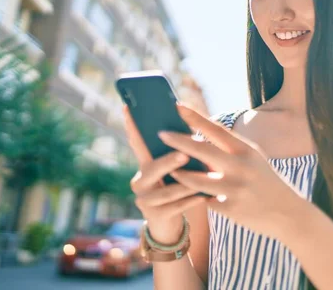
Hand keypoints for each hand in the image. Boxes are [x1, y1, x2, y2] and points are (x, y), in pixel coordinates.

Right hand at [123, 105, 206, 243]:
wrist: (170, 224)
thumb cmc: (177, 188)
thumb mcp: (176, 169)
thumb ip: (180, 152)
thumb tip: (194, 127)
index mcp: (145, 165)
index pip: (138, 142)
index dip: (132, 127)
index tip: (129, 108)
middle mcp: (140, 181)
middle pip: (151, 169)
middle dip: (168, 162)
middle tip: (184, 155)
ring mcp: (145, 200)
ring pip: (164, 192)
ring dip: (185, 184)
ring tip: (202, 178)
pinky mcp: (155, 216)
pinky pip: (174, 208)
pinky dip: (190, 201)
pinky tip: (204, 197)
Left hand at [158, 105, 304, 239]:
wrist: (287, 213)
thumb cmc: (266, 181)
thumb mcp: (254, 158)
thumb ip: (230, 149)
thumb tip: (199, 139)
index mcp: (247, 150)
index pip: (216, 129)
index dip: (195, 117)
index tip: (177, 105)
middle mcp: (241, 167)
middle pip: (202, 151)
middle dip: (178, 142)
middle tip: (160, 134)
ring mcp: (234, 188)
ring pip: (196, 180)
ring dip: (180, 175)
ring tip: (171, 171)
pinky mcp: (230, 208)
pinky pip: (205, 200)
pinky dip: (199, 197)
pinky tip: (192, 197)